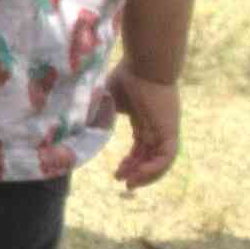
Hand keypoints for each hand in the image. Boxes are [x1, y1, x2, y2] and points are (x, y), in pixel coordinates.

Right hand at [108, 68, 179, 188]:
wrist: (145, 64)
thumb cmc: (126, 76)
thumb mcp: (107, 101)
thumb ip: (98, 116)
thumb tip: (79, 132)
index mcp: (144, 118)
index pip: (141, 146)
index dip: (130, 162)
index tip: (117, 174)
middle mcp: (157, 126)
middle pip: (150, 156)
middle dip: (136, 171)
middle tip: (123, 182)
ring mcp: (165, 129)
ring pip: (160, 160)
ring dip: (146, 175)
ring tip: (130, 184)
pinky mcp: (170, 130)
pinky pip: (166, 157)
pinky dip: (154, 169)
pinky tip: (139, 176)